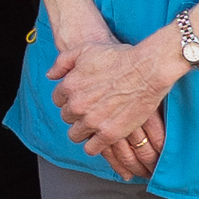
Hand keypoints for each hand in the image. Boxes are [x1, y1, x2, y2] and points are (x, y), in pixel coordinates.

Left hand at [50, 30, 186, 177]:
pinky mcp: (109, 133)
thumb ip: (63, 62)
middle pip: (67, 117)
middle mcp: (77, 105)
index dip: (70, 99)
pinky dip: (94, 145)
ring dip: (83, 130)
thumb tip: (51, 76)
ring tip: (96, 124)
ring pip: (76, 134)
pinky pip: (91, 148)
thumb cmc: (119, 57)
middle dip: (77, 114)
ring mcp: (92, 121)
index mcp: (69, 86)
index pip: (58, 100)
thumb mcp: (85, 50)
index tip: (82, 98)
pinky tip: (101, 137)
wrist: (147, 70)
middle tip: (92, 109)